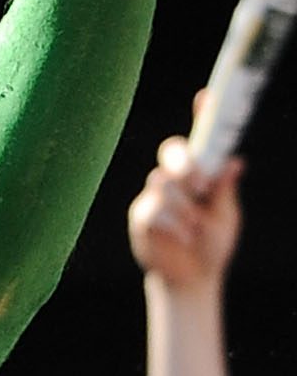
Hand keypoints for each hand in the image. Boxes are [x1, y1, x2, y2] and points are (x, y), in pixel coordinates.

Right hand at [128, 119, 243, 291]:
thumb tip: (235, 161)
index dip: (201, 115)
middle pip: (171, 150)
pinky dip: (174, 224)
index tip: (206, 96)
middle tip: (201, 185)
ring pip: (163, 182)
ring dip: (184, 207)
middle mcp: (175, 180)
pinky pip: (153, 209)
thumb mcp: (226, 216)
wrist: (190, 280)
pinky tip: (182, 237)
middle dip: (186, 164)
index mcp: (199, 175)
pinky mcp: (141, 216)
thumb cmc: (211, 246)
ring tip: (195, 227)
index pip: (200, 139)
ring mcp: (154, 197)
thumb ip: (225, 190)